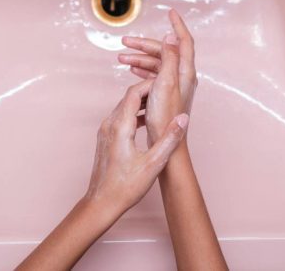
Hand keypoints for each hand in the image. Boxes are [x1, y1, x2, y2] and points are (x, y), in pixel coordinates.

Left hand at [84, 79, 188, 216]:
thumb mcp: (154, 164)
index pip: (134, 93)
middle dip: (147, 91)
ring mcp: (105, 131)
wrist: (101, 202)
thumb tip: (183, 118)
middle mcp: (109, 124)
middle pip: (128, 97)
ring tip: (160, 105)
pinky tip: (147, 123)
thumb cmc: (125, 187)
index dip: (150, 84)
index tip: (166, 83)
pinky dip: (134, 114)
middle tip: (167, 90)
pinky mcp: (106, 138)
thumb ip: (169, 139)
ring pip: (123, 107)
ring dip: (141, 103)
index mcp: (120, 127)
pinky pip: (120, 117)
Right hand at [118, 9, 197, 144]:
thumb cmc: (165, 117)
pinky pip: (154, 76)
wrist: (166, 143)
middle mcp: (183, 78)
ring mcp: (174, 87)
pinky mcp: (166, 96)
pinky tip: (131, 72)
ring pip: (157, 65)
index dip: (178, 25)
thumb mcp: (165, 83)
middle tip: (125, 42)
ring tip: (121, 59)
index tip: (170, 11)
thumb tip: (170, 35)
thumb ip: (170, 58)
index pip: (184, 41)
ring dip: (140, 59)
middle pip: (165, 52)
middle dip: (145, 45)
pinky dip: (142, 71)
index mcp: (185, 72)